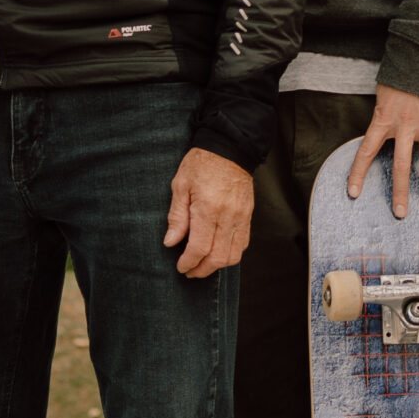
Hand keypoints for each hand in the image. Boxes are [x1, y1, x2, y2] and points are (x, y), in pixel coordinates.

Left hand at [163, 147, 253, 276]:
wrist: (229, 147)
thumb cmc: (201, 163)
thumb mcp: (181, 185)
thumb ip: (176, 216)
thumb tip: (170, 242)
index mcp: (208, 208)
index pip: (200, 248)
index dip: (188, 263)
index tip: (181, 267)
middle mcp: (227, 216)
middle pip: (218, 258)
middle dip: (202, 270)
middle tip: (190, 270)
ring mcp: (241, 216)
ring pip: (234, 255)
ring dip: (218, 265)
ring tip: (204, 263)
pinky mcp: (248, 214)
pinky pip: (243, 243)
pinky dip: (231, 253)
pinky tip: (219, 250)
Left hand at [348, 84, 418, 217]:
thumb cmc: (397, 75)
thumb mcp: (380, 95)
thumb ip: (380, 118)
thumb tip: (377, 138)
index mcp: (383, 120)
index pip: (366, 151)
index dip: (358, 174)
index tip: (352, 194)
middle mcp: (404, 126)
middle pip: (401, 165)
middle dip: (399, 191)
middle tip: (400, 213)